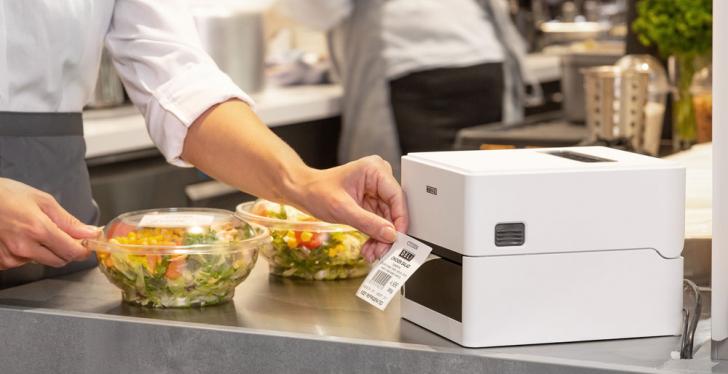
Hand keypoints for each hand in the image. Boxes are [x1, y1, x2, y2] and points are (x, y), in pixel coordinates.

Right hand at [0, 178, 100, 269]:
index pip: (72, 251)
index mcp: (38, 229)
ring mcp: (10, 257)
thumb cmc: (6, 195)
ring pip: (42, 261)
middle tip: (60, 233)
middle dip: (66, 249)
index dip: (84, 249)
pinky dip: (27, 253)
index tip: (87, 244)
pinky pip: (24, 262)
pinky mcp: (1, 262)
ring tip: (31, 230)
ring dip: (45, 250)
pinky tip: (18, 237)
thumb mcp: (42, 201)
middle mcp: (24, 247)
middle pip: (60, 260)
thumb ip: (69, 221)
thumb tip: (90, 232)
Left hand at [291, 156, 408, 261]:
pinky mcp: (370, 202)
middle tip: (381, 252)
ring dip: (380, 238)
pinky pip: (378, 221)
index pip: (396, 196)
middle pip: (393, 210)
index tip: (397, 239)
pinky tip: (369, 247)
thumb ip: (368, 222)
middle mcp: (378, 178)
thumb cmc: (316, 191)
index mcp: (374, 170)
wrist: (301, 192)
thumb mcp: (342, 209)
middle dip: (387, 234)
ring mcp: (375, 191)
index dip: (399, 220)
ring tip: (372, 253)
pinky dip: (374, 235)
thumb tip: (390, 234)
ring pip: (386, 219)